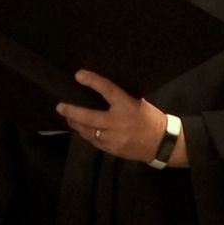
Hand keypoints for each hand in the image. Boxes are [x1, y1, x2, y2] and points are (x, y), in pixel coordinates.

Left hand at [56, 70, 171, 163]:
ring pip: (87, 131)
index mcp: (127, 106)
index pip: (108, 90)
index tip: (79, 75)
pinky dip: (86, 133)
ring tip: (69, 117)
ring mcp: (113, 138)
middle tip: (60, 106)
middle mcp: (117, 123)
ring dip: (76, 123)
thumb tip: (99, 89)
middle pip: (88, 117)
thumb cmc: (150, 118)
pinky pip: (93, 140)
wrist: (162, 143)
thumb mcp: (137, 102)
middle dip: (71, 111)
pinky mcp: (111, 149)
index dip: (92, 81)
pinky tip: (82, 129)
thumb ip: (120, 98)